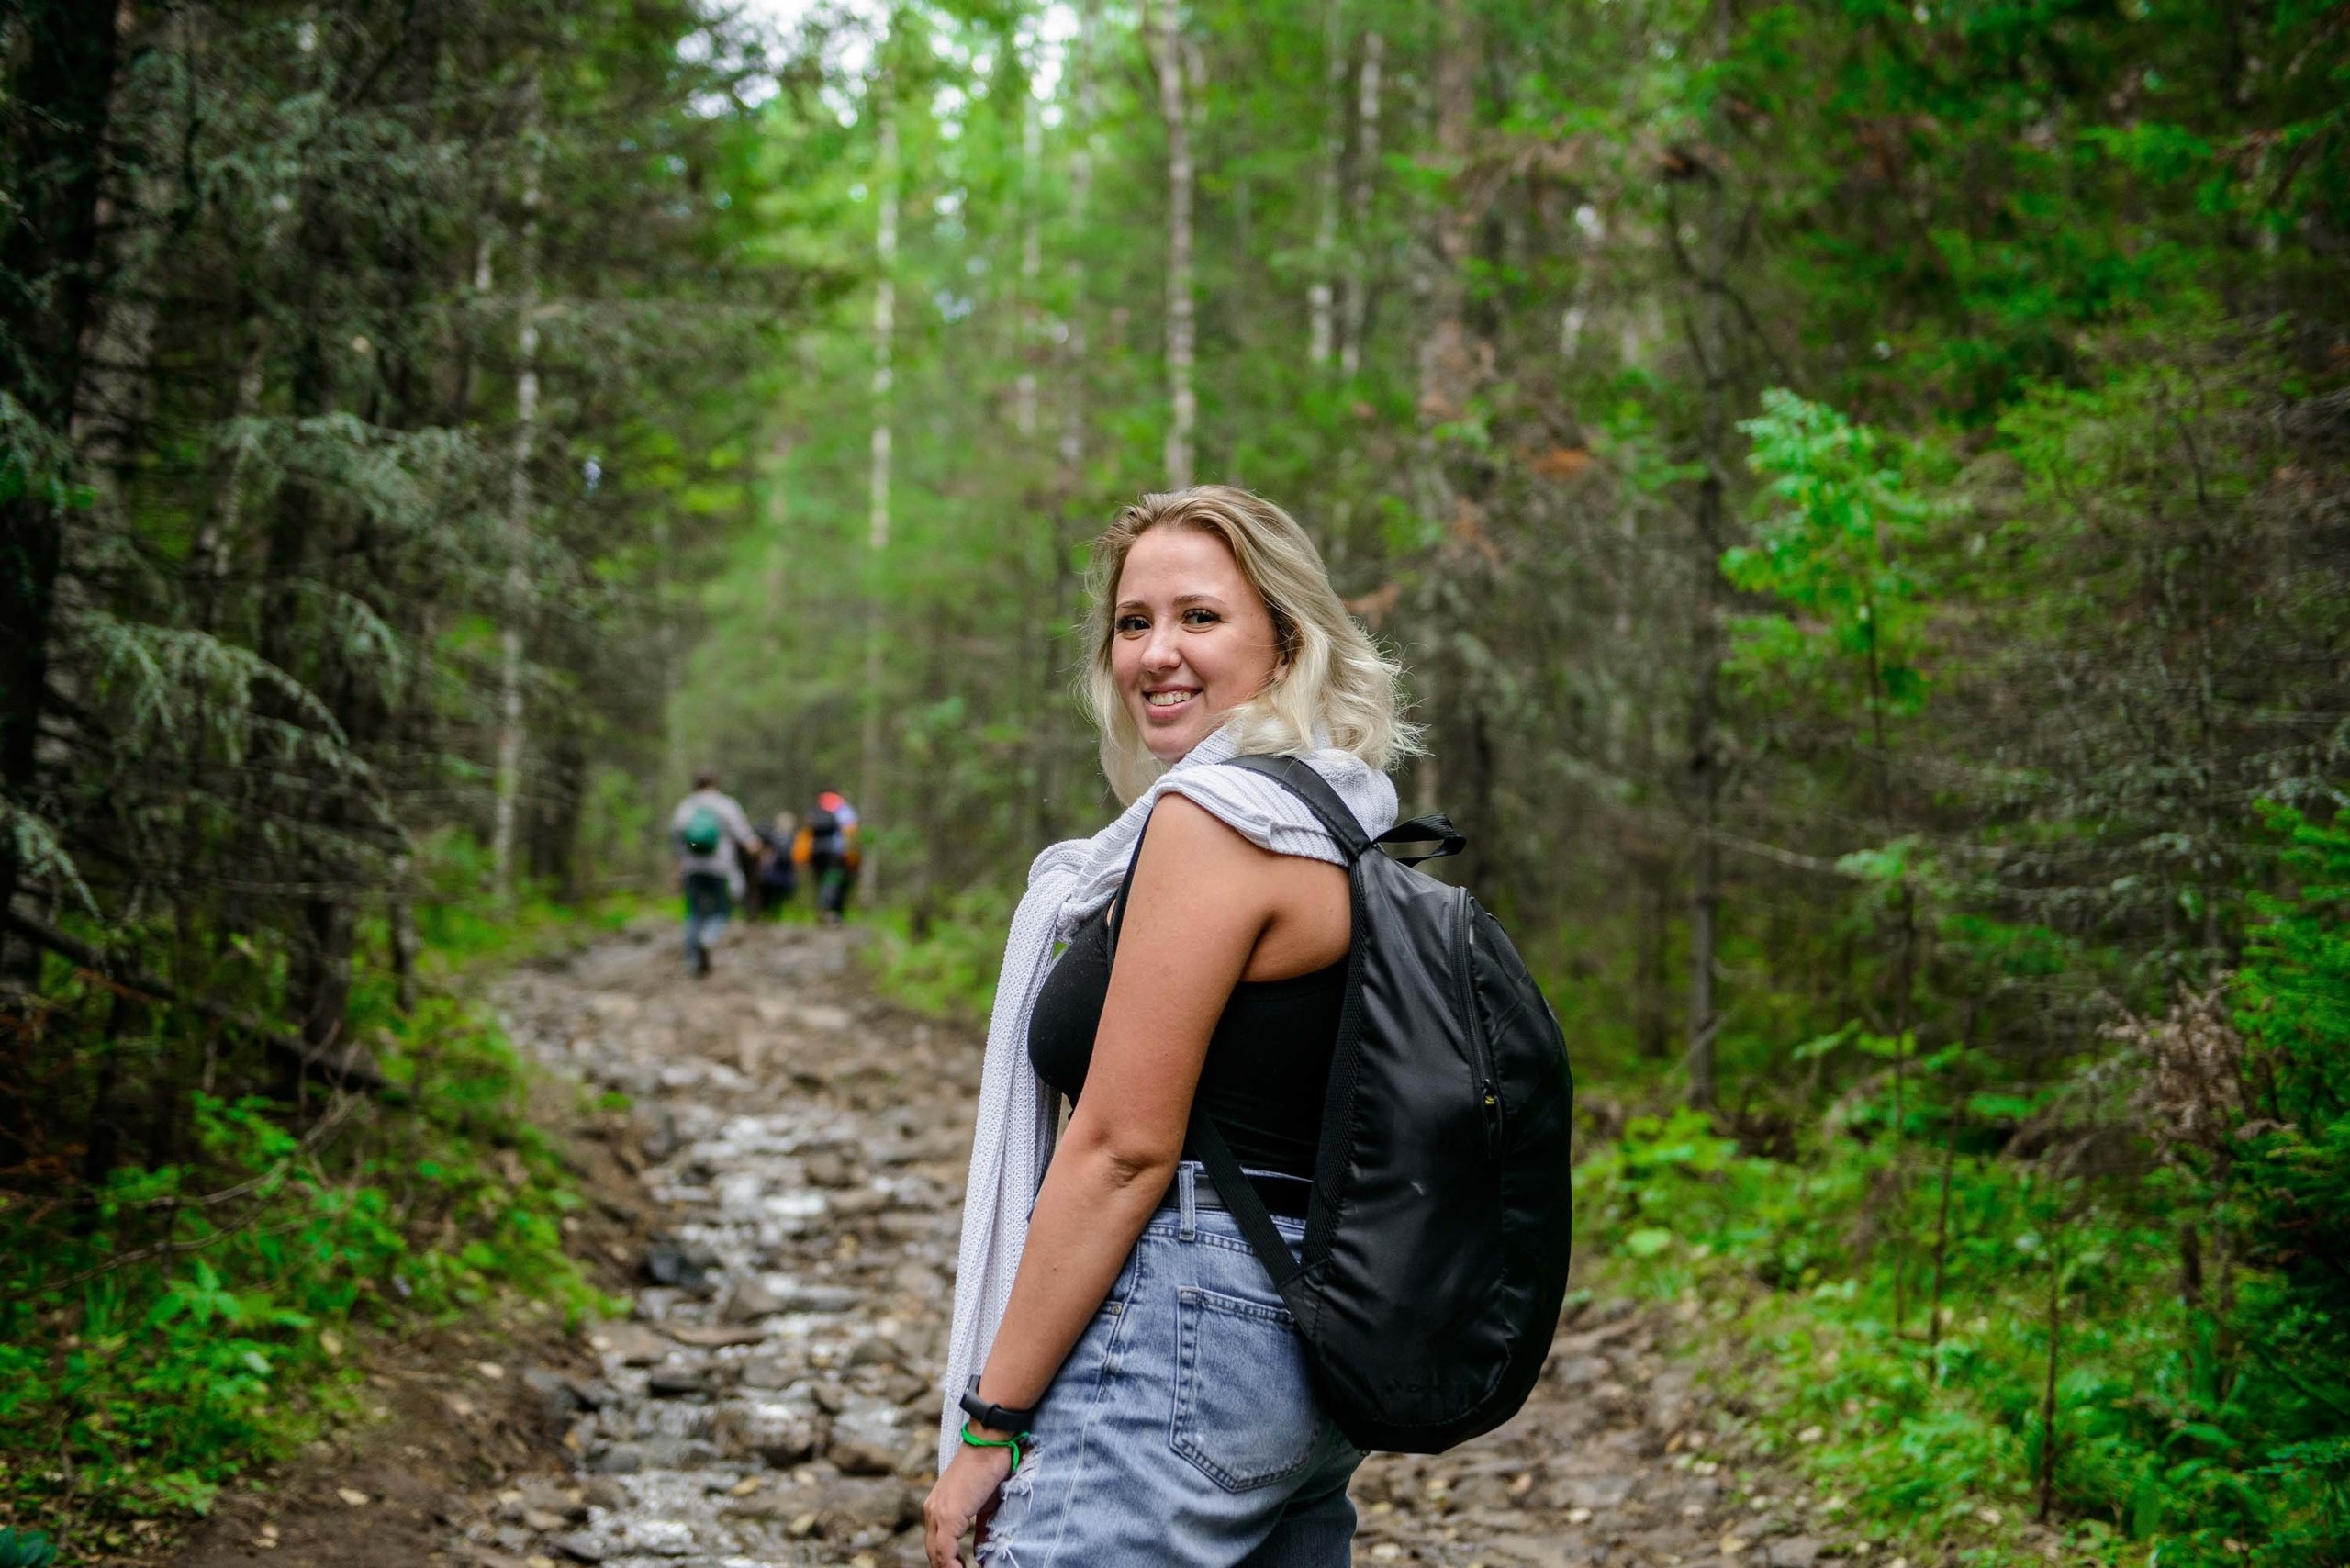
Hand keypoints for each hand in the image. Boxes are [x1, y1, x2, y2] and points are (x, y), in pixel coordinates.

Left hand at [924, 1438, 1013, 1566]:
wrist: (989, 1444)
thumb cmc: (989, 1470)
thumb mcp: (984, 1507)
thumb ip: (980, 1530)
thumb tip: (981, 1552)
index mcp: (938, 1507)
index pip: (936, 1543)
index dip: (946, 1561)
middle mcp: (932, 1510)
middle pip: (933, 1552)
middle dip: (945, 1567)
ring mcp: (938, 1513)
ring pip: (937, 1553)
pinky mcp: (948, 1515)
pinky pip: (945, 1549)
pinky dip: (952, 1565)